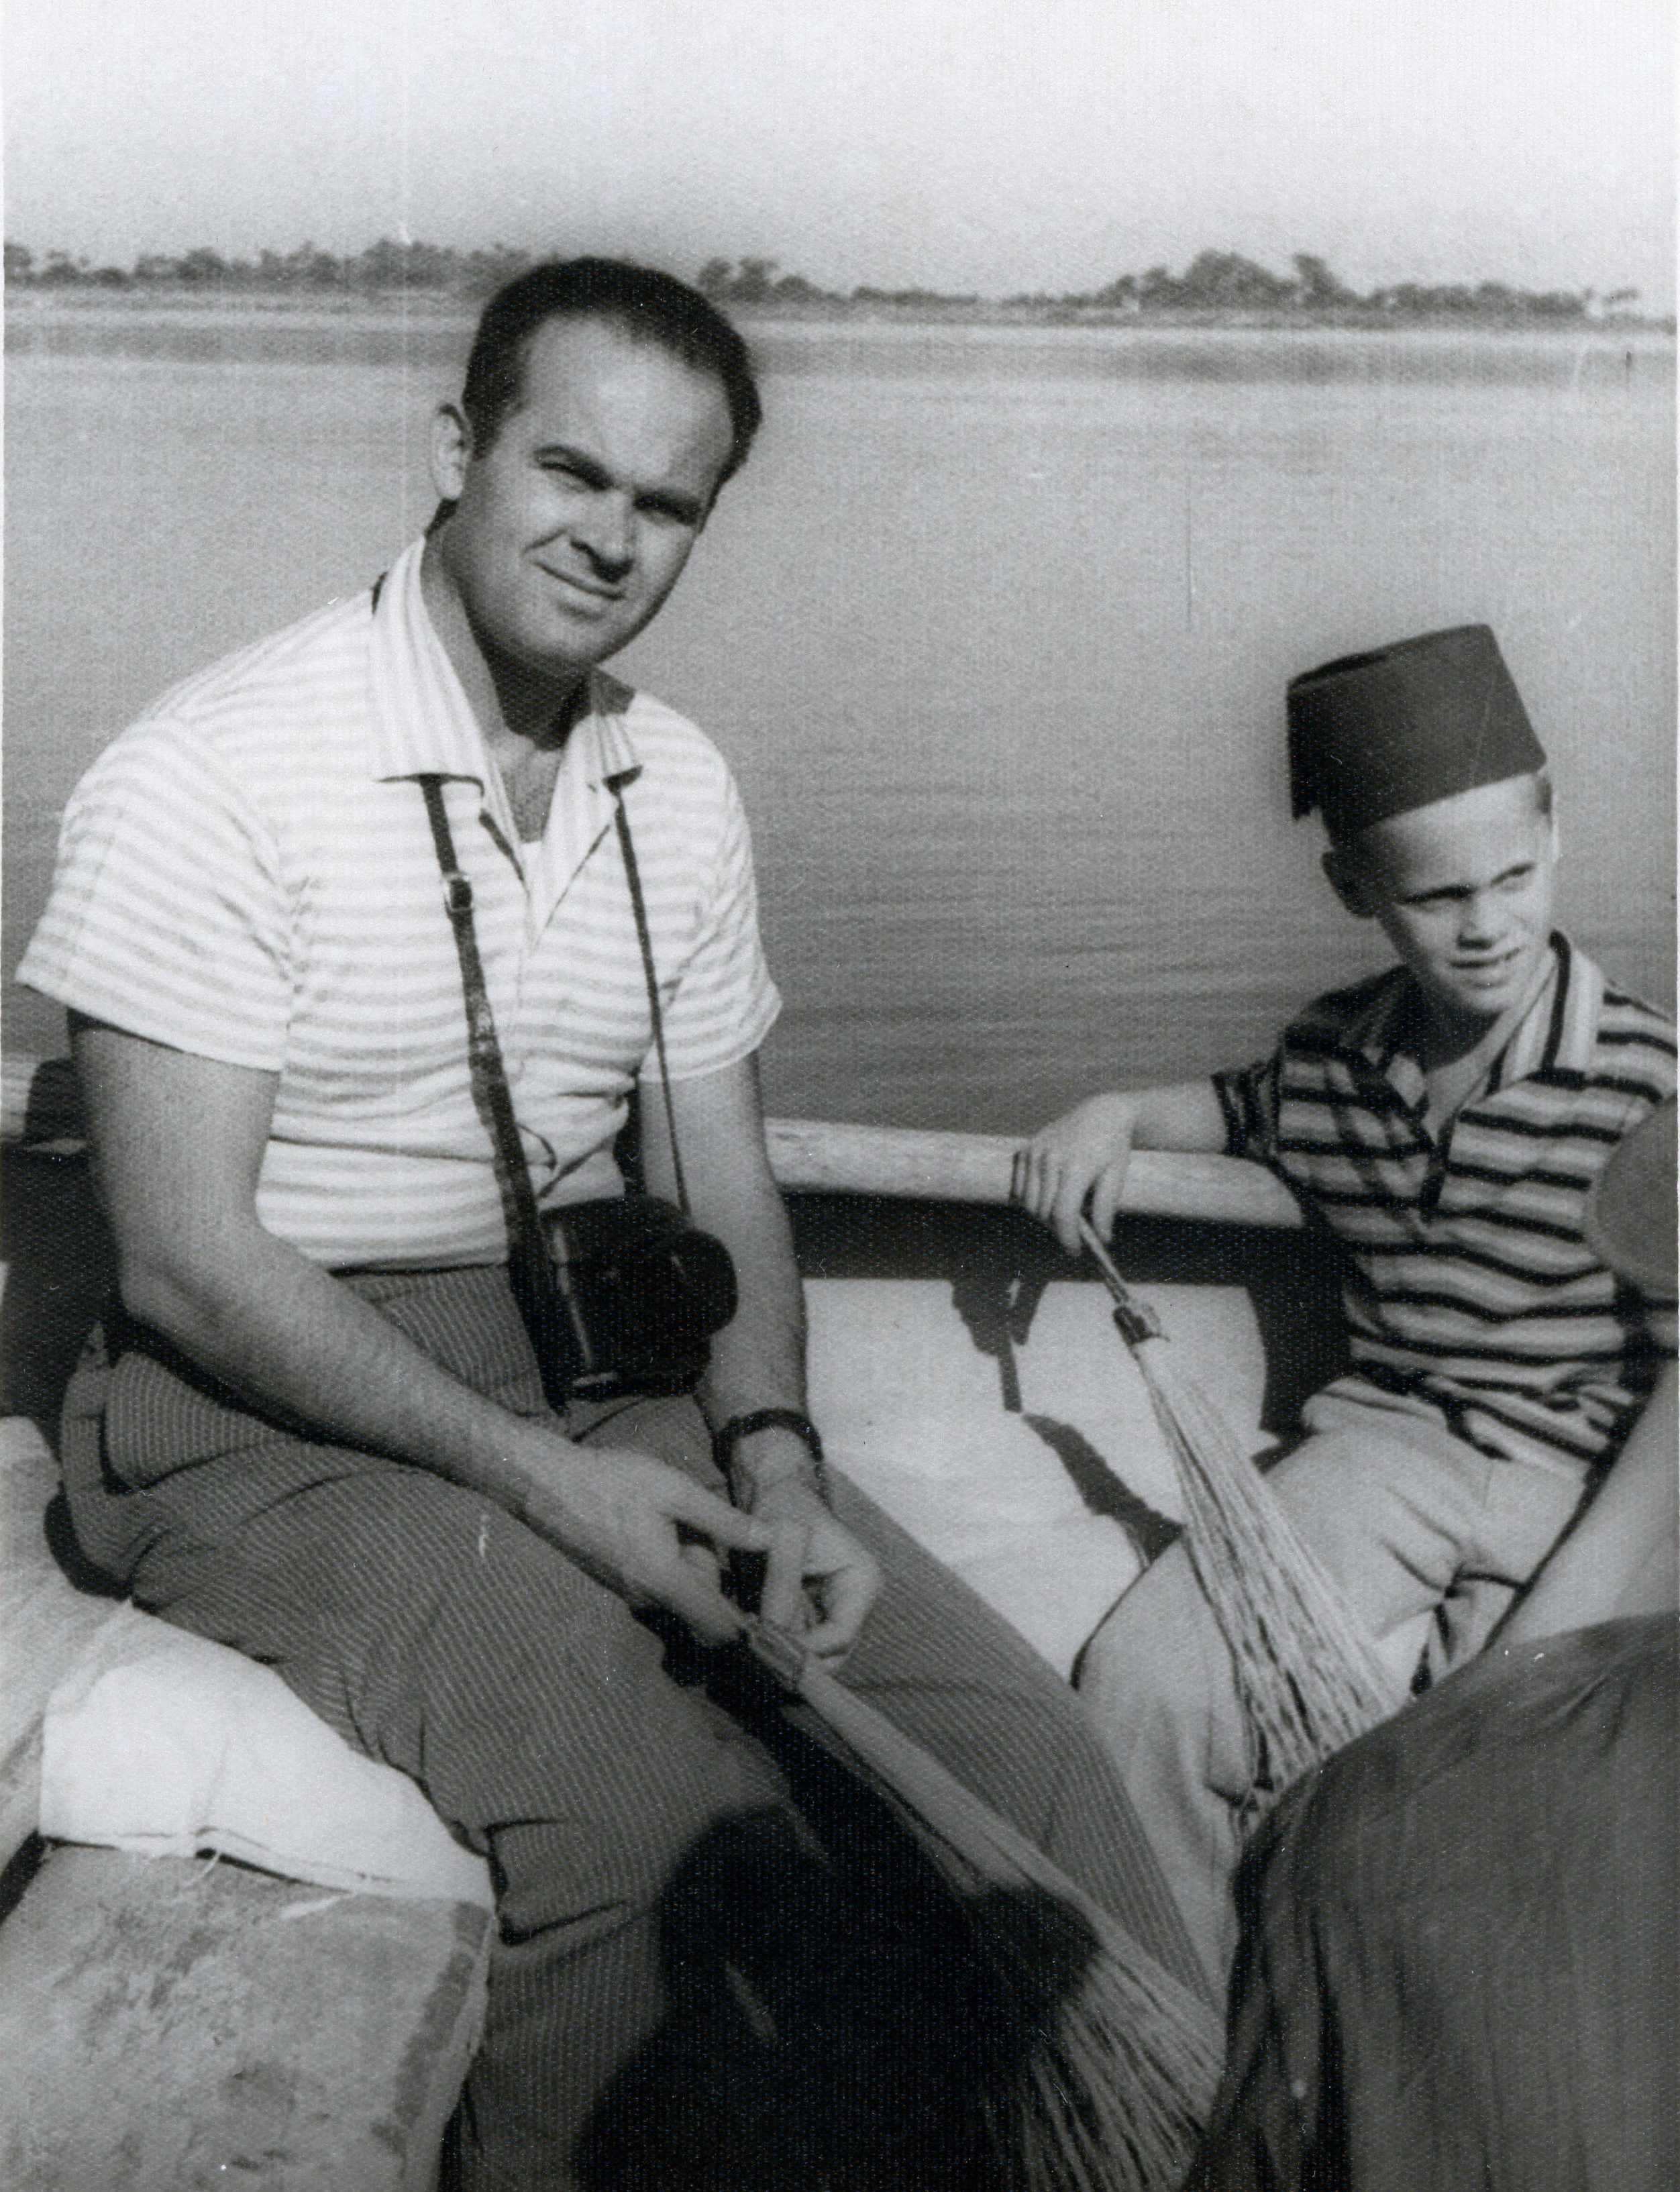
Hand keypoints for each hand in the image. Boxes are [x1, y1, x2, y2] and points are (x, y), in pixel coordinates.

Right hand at [512, 1434, 771, 1646]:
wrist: (548, 1484)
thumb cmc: (612, 1482)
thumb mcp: (676, 1491)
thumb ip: (724, 1521)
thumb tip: (770, 1540)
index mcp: (665, 1581)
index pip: (719, 1628)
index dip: (746, 1623)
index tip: (763, 1601)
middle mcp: (646, 1599)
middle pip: (701, 1599)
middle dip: (709, 1566)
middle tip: (695, 1524)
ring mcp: (627, 1593)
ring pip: (679, 1587)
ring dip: (686, 1558)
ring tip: (668, 1517)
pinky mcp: (616, 1583)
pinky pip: (657, 1580)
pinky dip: (665, 1557)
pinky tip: (650, 1522)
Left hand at [750, 1475, 882, 1665]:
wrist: (774, 1493)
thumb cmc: (782, 1509)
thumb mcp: (782, 1540)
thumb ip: (782, 1581)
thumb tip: (772, 1628)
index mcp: (862, 1582)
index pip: (840, 1635)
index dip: (806, 1648)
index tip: (770, 1645)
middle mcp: (856, 1604)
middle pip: (833, 1655)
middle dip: (798, 1659)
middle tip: (761, 1656)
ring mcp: (836, 1613)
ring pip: (817, 1657)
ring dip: (788, 1656)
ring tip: (755, 1649)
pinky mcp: (814, 1617)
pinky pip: (801, 1646)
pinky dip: (780, 1647)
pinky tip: (755, 1642)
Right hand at [1013, 1093, 1138, 1254]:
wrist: (1101, 1114)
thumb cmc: (1112, 1149)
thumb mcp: (1116, 1178)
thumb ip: (1106, 1210)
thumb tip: (1102, 1239)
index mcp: (1075, 1166)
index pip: (1063, 1214)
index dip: (1067, 1238)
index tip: (1075, 1251)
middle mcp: (1050, 1158)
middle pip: (1044, 1211)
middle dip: (1057, 1229)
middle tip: (1072, 1235)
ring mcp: (1034, 1153)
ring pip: (1029, 1203)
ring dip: (1043, 1216)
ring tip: (1062, 1215)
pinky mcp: (1025, 1150)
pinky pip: (1020, 1189)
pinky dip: (1031, 1201)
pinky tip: (1049, 1199)